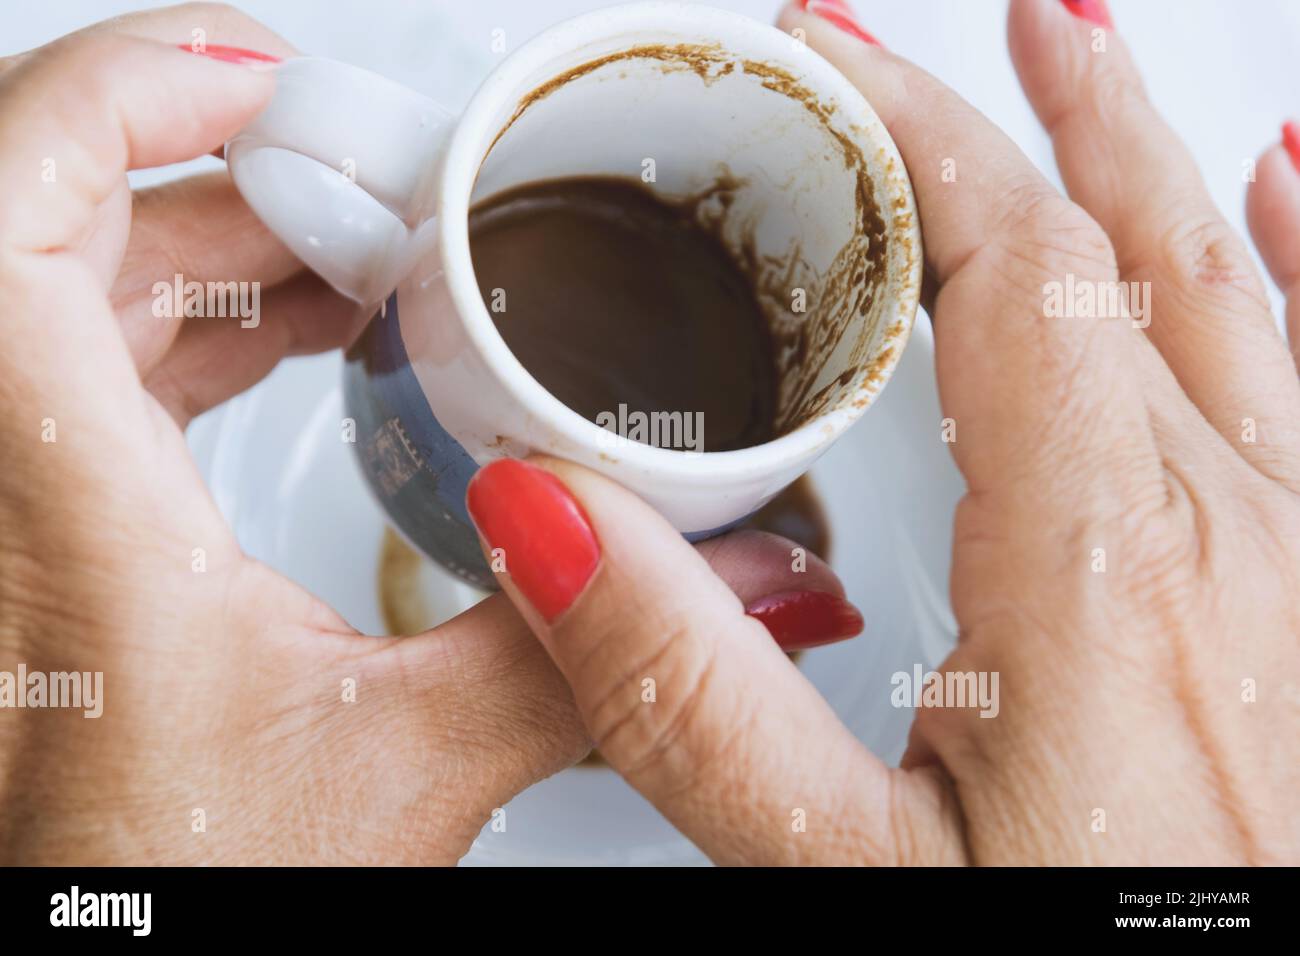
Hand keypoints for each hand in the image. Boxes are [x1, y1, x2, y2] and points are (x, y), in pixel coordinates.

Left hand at [0, 4, 852, 863]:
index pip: (14, 200)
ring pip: (71, 283)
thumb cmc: (173, 892)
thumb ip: (580, 659)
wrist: (93, 955)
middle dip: (228, 172)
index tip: (263, 77)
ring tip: (362, 256)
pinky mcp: (43, 534)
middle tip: (368, 181)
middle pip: (60, 214)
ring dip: (220, 244)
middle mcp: (5, 486)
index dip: (124, 90)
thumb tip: (749, 583)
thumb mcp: (403, 768)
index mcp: (59, 503)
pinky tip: (298, 333)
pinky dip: (196, 317)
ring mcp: (14, 507)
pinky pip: (90, 360)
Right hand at [467, 0, 1299, 864]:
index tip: (827, 68)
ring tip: (1080, 49)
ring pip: (1224, 289)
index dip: (911, 144)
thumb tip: (548, 517)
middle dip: (1013, 116)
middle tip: (943, 31)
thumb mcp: (839, 864)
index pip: (1003, 271)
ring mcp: (1299, 554)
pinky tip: (1281, 185)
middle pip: (1111, 249)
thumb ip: (684, 692)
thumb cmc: (1080, 949)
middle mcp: (1226, 530)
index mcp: (1097, 568)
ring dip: (1142, 153)